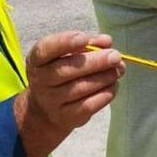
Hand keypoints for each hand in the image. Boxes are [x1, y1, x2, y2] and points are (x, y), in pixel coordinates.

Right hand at [14, 32, 125, 156]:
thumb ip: (87, 44)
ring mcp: (51, 102)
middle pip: (65, 71)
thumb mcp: (67, 54)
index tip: (83, 38)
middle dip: (95, 62)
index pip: (44, 50)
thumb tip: (106, 41)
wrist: (46, 109)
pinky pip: (88, 106)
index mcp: (37, 60)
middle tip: (115, 56)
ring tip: (119, 69)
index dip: (63, 42)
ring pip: (80, 88)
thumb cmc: (62, 71)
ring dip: (104, 77)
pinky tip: (114, 85)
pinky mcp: (66, 118)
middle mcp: (40, 81)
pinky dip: (105, 94)